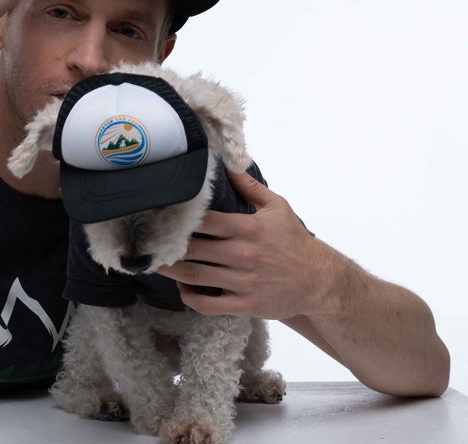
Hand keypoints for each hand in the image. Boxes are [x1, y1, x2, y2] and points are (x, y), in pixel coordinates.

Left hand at [156, 171, 332, 318]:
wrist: (318, 281)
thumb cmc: (294, 241)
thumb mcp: (278, 207)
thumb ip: (250, 186)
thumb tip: (229, 163)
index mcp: (248, 228)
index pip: (205, 221)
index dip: (180, 219)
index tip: (161, 216)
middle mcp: (243, 255)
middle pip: (192, 249)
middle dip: (167, 245)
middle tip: (149, 241)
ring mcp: (243, 282)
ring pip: (193, 276)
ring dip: (169, 270)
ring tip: (154, 262)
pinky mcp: (244, 305)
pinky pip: (206, 305)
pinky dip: (188, 296)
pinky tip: (182, 285)